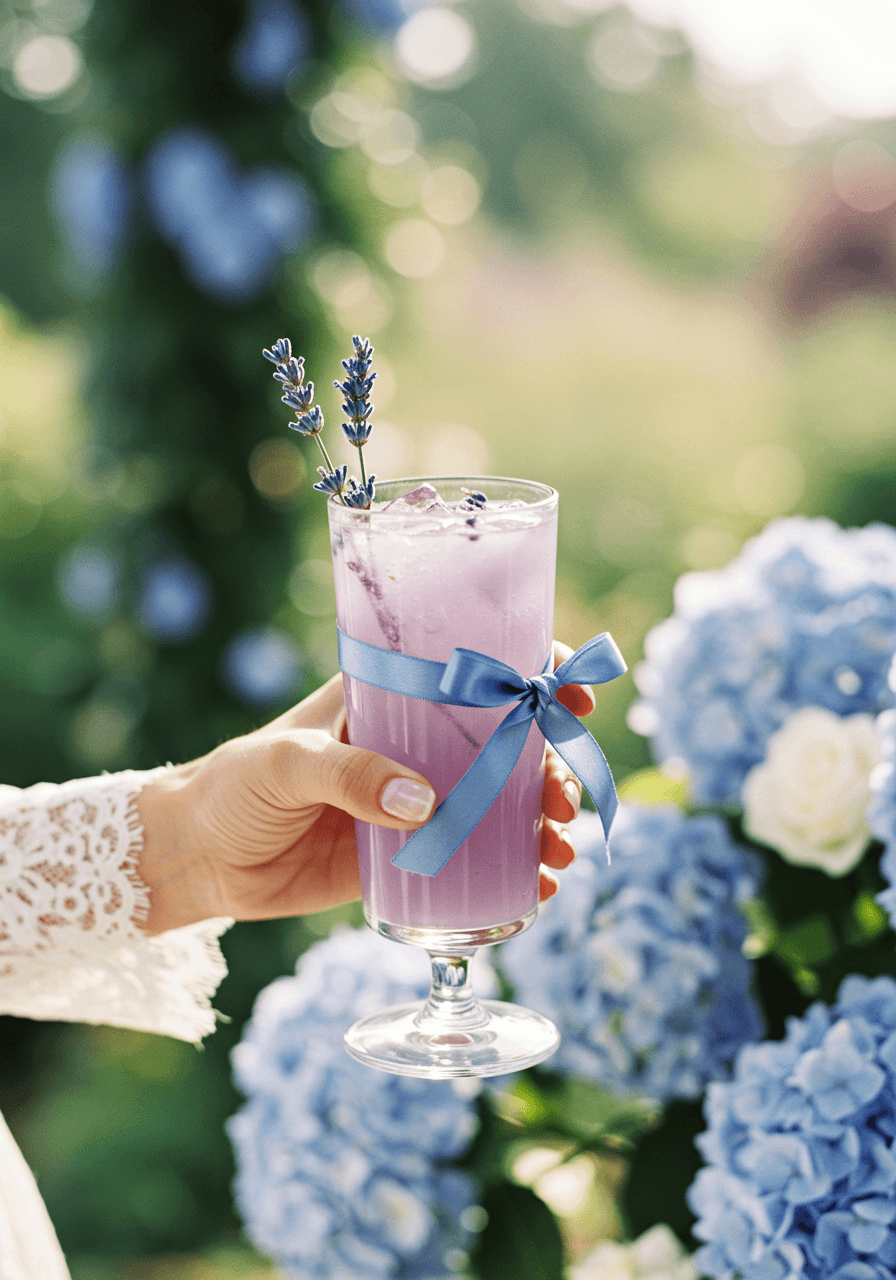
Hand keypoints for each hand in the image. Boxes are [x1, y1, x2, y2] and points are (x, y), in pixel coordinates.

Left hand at [137, 642, 594, 934]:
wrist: (201, 859)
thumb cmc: (235, 786)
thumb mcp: (287, 764)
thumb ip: (350, 775)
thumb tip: (424, 801)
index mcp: (390, 697)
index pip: (471, 670)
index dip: (530, 673)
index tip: (571, 692)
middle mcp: (415, 743)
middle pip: (505, 743)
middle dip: (548, 766)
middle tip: (560, 799)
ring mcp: (417, 800)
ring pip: (500, 803)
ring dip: (542, 823)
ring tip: (559, 852)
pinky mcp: (410, 855)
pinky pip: (474, 860)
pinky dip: (513, 872)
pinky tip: (536, 890)